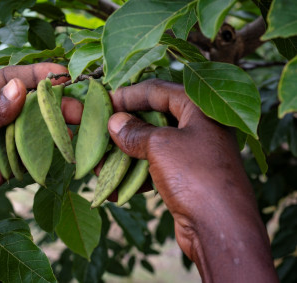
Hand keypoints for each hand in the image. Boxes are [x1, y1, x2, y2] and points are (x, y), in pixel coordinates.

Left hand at [0, 63, 79, 281]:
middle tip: (78, 106)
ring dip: (50, 128)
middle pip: (23, 106)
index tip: (62, 73)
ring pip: (27, 131)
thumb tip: (20, 90)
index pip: (6, 80)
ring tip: (77, 125)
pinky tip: (60, 148)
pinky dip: (41, 153)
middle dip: (50, 104)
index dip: (34, 75)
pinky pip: (24, 158)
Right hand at [108, 79, 277, 282]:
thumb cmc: (195, 176)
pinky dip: (136, 173)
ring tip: (101, 159)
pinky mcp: (185, 177)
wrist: (220, 230)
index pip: (158, 91)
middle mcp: (198, 128)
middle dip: (125, 126)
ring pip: (152, 145)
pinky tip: (115, 184)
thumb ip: (134, 131)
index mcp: (200, 109)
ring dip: (126, 152)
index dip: (129, 94)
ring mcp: (192, 154)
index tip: (105, 101)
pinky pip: (155, 167)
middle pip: (154, 118)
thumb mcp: (160, 145)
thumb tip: (115, 122)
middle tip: (100, 129)